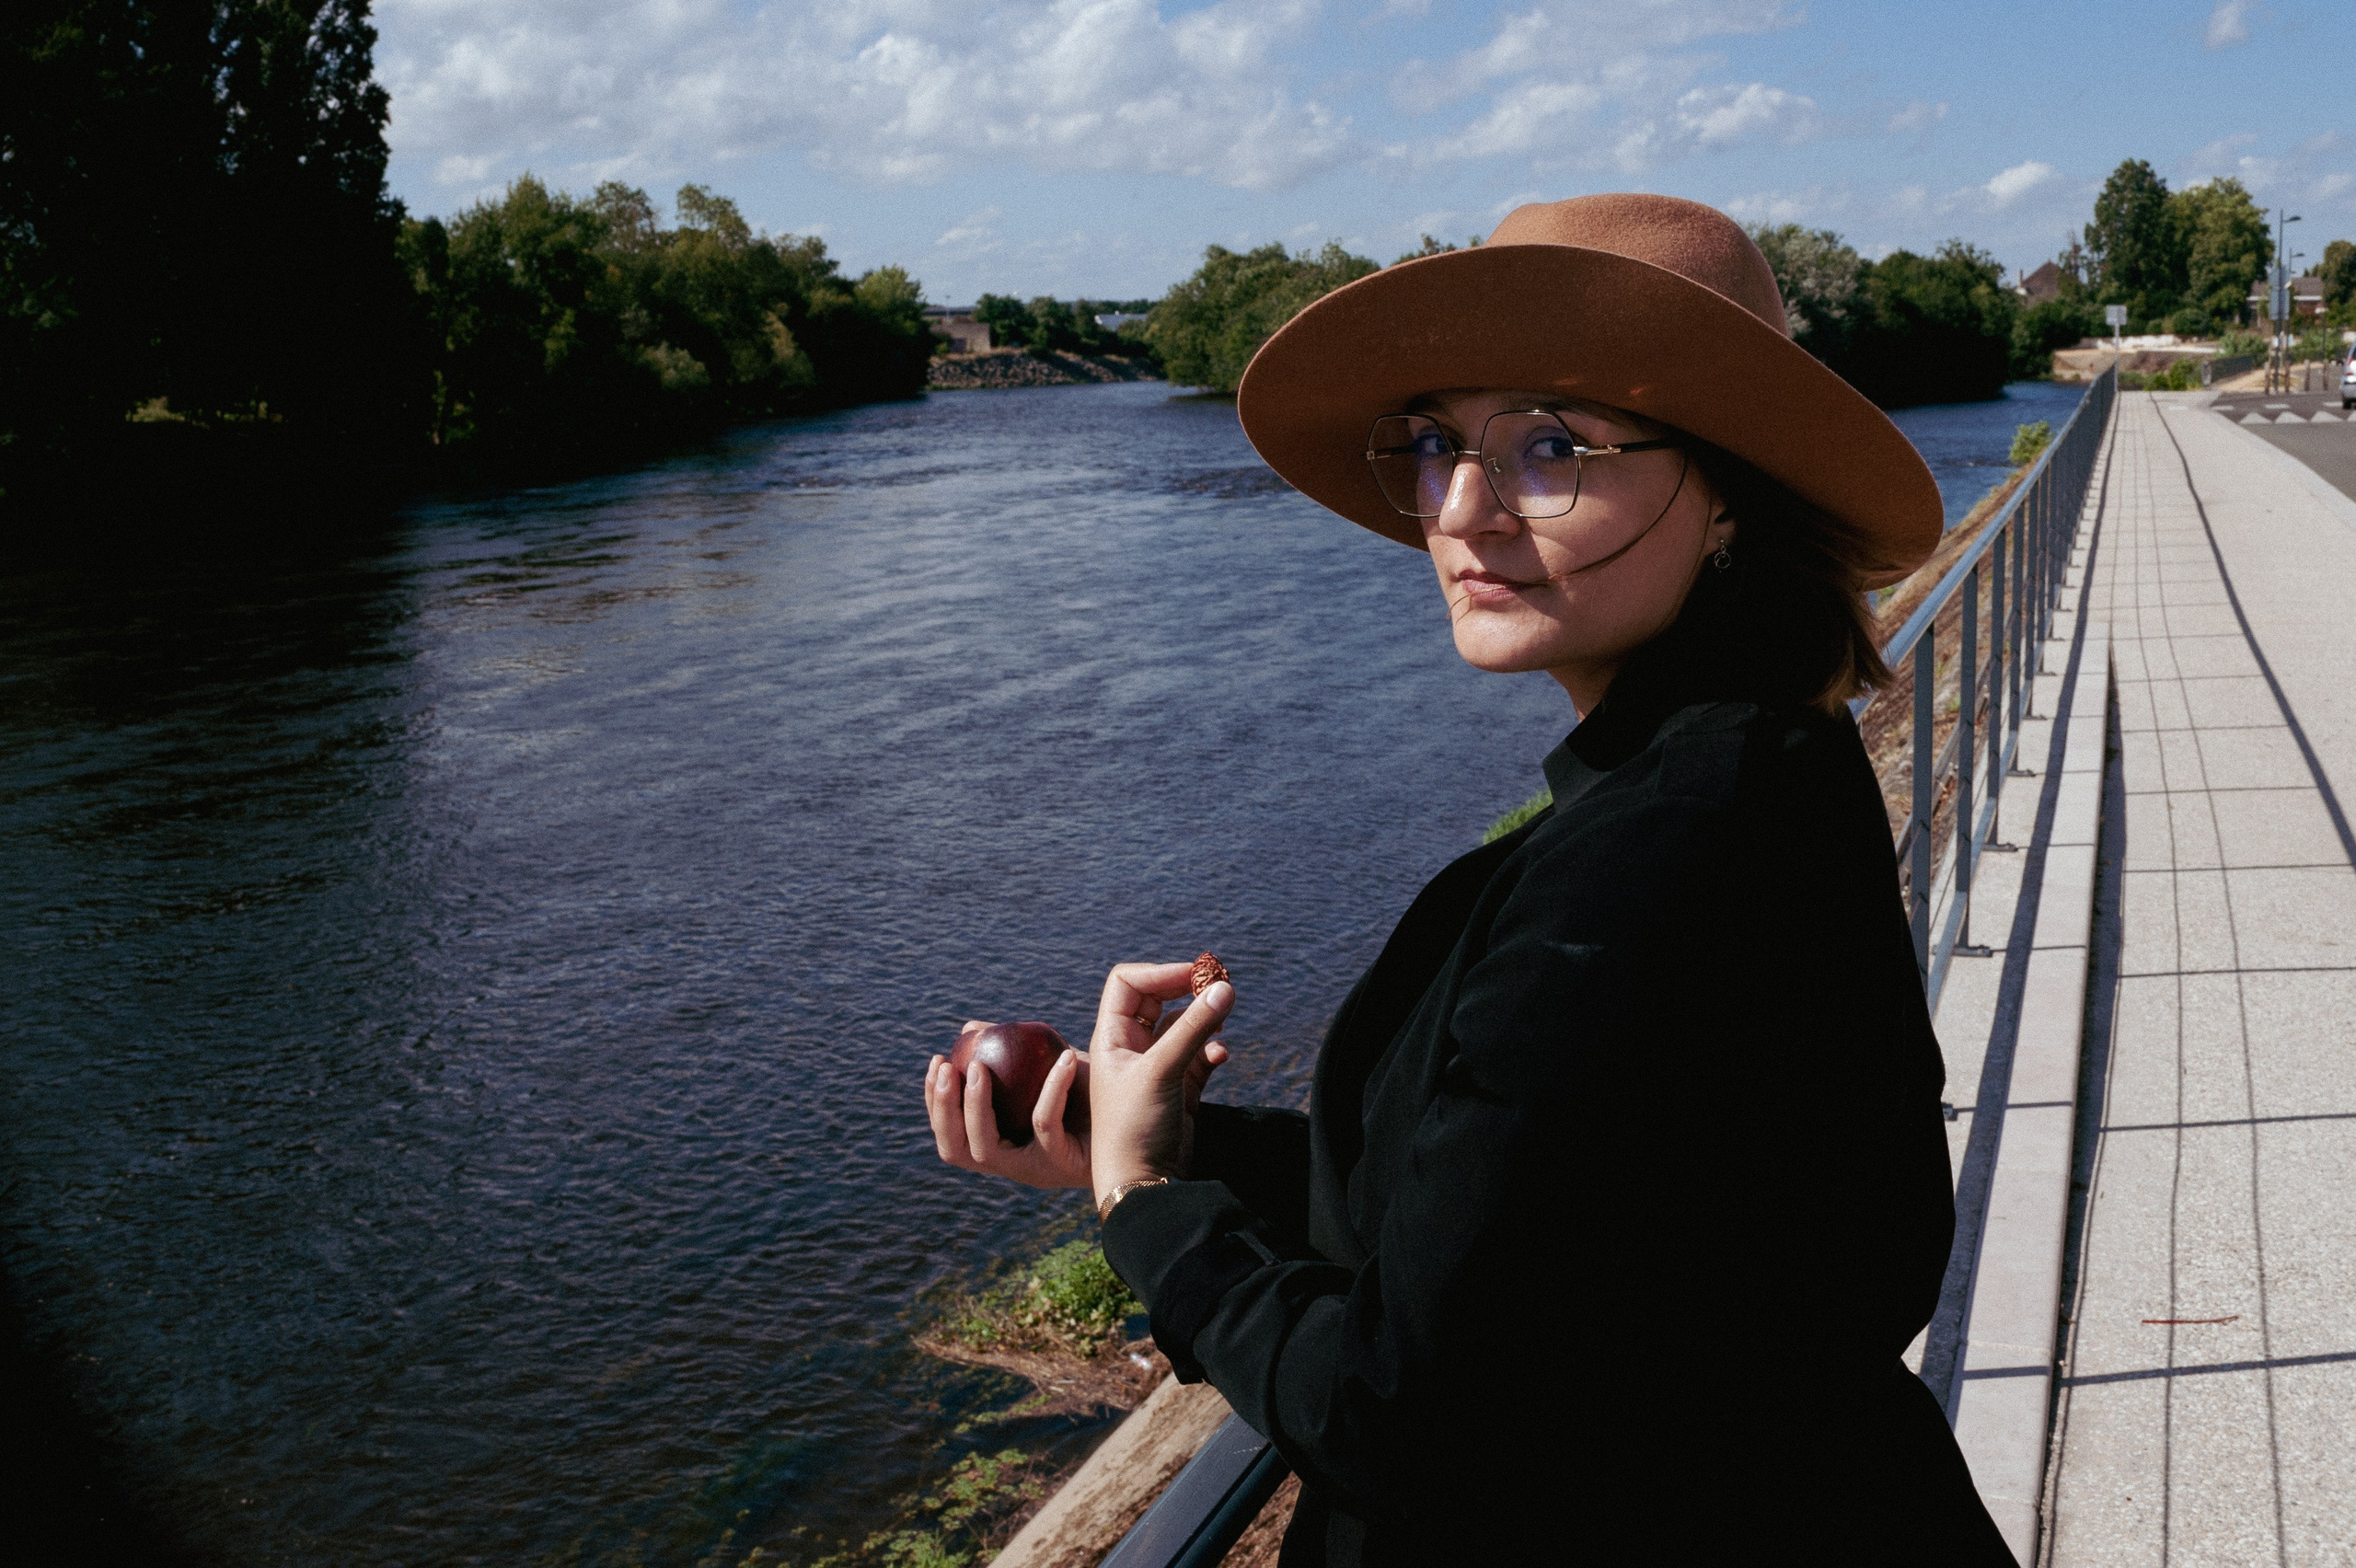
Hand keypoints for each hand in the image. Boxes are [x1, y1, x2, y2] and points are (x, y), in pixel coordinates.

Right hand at [926, 1021, 1093, 1189]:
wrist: (1146, 1119)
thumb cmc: (1096, 1096)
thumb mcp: (1047, 1068)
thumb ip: (1009, 1052)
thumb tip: (970, 1029)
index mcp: (1004, 1143)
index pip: (951, 1135)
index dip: (936, 1103)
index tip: (937, 1062)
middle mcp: (1014, 1162)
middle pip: (955, 1150)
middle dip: (943, 1109)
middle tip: (948, 1068)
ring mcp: (1037, 1168)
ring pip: (987, 1150)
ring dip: (975, 1108)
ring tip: (979, 1067)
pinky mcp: (1067, 1165)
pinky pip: (1044, 1127)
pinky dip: (1048, 1091)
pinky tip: (1062, 1058)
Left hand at [1084, 962, 1232, 1212]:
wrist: (1144, 1184)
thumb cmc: (1134, 1128)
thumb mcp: (1162, 1071)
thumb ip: (1195, 1028)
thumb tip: (1225, 987)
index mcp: (1111, 1037)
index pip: (1128, 983)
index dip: (1161, 973)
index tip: (1196, 976)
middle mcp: (1131, 1048)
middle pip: (1158, 998)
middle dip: (1188, 990)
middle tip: (1221, 985)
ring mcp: (1157, 1068)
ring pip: (1184, 1026)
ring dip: (1205, 1019)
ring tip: (1223, 1021)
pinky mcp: (1180, 1088)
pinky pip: (1200, 1054)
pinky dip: (1214, 1048)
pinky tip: (1222, 1055)